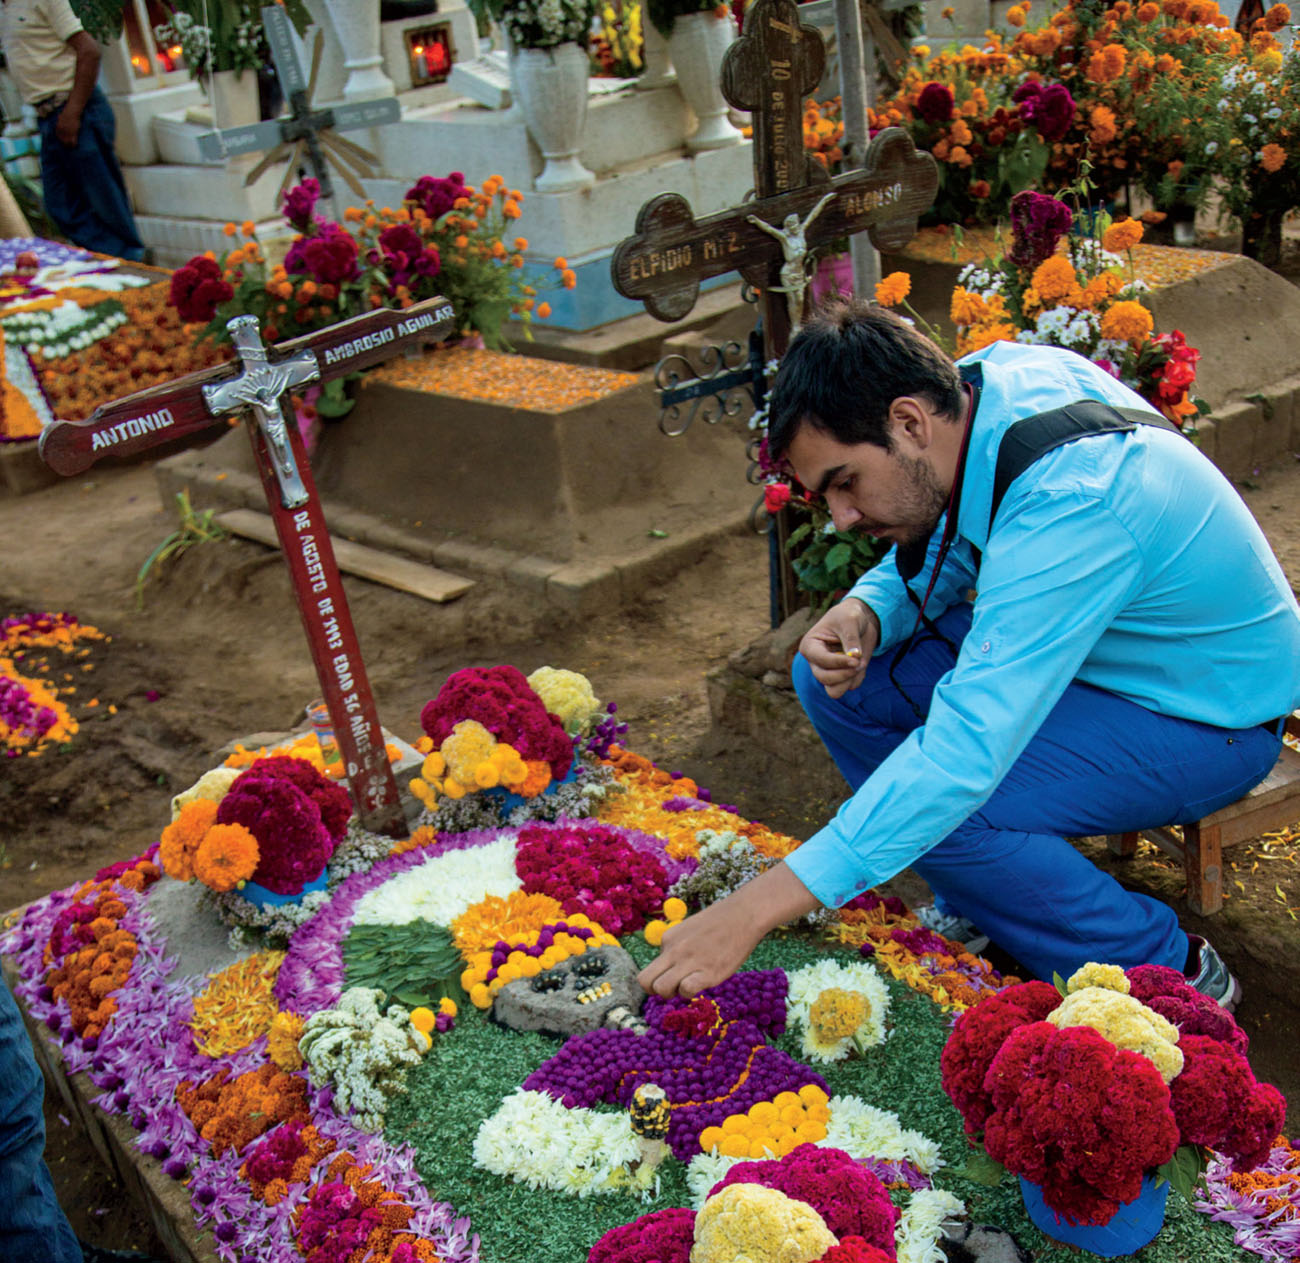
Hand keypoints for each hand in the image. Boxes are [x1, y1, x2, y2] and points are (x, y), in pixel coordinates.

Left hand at [55, 107, 80, 146]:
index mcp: (58, 126)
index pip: (58, 135)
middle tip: (67, 147)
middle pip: (63, 139)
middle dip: (65, 144)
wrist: (72, 111)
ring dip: (69, 145)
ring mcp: (68, 131)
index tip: (62, 142)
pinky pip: (74, 139)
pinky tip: (75, 145)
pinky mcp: (74, 131)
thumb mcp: (60, 117)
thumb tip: (59, 123)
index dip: (60, 140)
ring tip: (71, 147)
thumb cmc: (67, 112)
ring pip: (68, 141)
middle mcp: (62, 130)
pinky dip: (74, 143)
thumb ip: (59, 122)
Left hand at [637, 863, 820, 998]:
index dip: (659, 978)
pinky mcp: (708, 972)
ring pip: (661, 989)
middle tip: (675, 987)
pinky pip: (686, 990)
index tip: (673, 976)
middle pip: (645, 982)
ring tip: (691, 984)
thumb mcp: (688, 929)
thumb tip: (670, 969)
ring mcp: (690, 961)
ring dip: (673, 994)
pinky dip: (691, 993)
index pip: (650, 969)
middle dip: (657, 991)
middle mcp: (674, 950)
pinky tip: (703, 983)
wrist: (744, 915)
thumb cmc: (719, 923)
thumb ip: (676, 947)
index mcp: (668, 939)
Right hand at [799, 597, 879, 697]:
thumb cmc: (849, 616)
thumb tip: (855, 656)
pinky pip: (849, 686)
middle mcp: (815, 662)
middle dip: (844, 674)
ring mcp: (827, 671)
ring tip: (860, 664)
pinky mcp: (841, 677)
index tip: (856, 659)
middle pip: (825, 679)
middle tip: (859, 663)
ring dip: (849, 680)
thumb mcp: (850, 621)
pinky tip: (861, 663)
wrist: (860, 621)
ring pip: (834, 690)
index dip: (839, 662)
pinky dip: (858, 678)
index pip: (821, 661)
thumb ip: (851, 638)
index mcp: (810, 646)